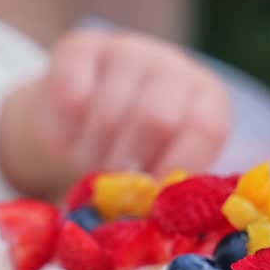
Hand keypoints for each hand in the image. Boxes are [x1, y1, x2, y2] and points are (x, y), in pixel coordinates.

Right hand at [0, 29, 229, 198]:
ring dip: (91, 153)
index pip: (205, 128)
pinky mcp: (81, 45)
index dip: (175, 168)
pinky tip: (66, 141)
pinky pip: (70, 94)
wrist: (87, 105)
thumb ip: (169, 186)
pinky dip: (63, 132)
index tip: (150, 200)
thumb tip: (160, 223)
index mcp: (207, 96)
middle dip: (127, 165)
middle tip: (109, 188)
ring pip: (109, 110)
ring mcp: (129, 48)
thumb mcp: (163, 162)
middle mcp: (174, 64)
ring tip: (86, 167)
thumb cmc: (138, 148)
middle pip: (155, 119)